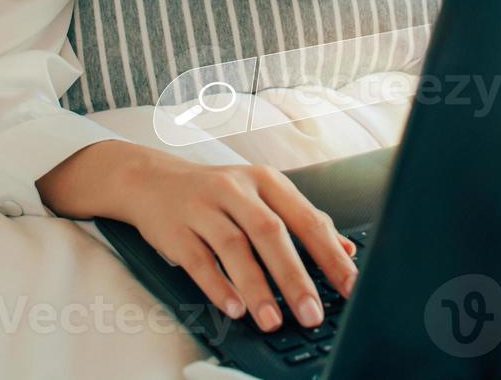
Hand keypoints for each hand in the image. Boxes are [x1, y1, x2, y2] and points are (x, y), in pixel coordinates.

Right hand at [38, 141, 358, 332]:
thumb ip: (302, 221)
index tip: (349, 286)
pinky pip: (198, 259)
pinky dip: (217, 285)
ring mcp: (202, 206)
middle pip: (270, 232)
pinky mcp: (175, 228)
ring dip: (256, 286)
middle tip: (312, 313)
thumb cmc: (215, 192)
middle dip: (294, 277)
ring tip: (272, 320)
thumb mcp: (261, 195)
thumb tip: (346, 250)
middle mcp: (235, 188)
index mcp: (265, 180)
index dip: (329, 254)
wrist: (150, 179)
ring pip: (234, 247)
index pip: (306, 217)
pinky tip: (234, 308)